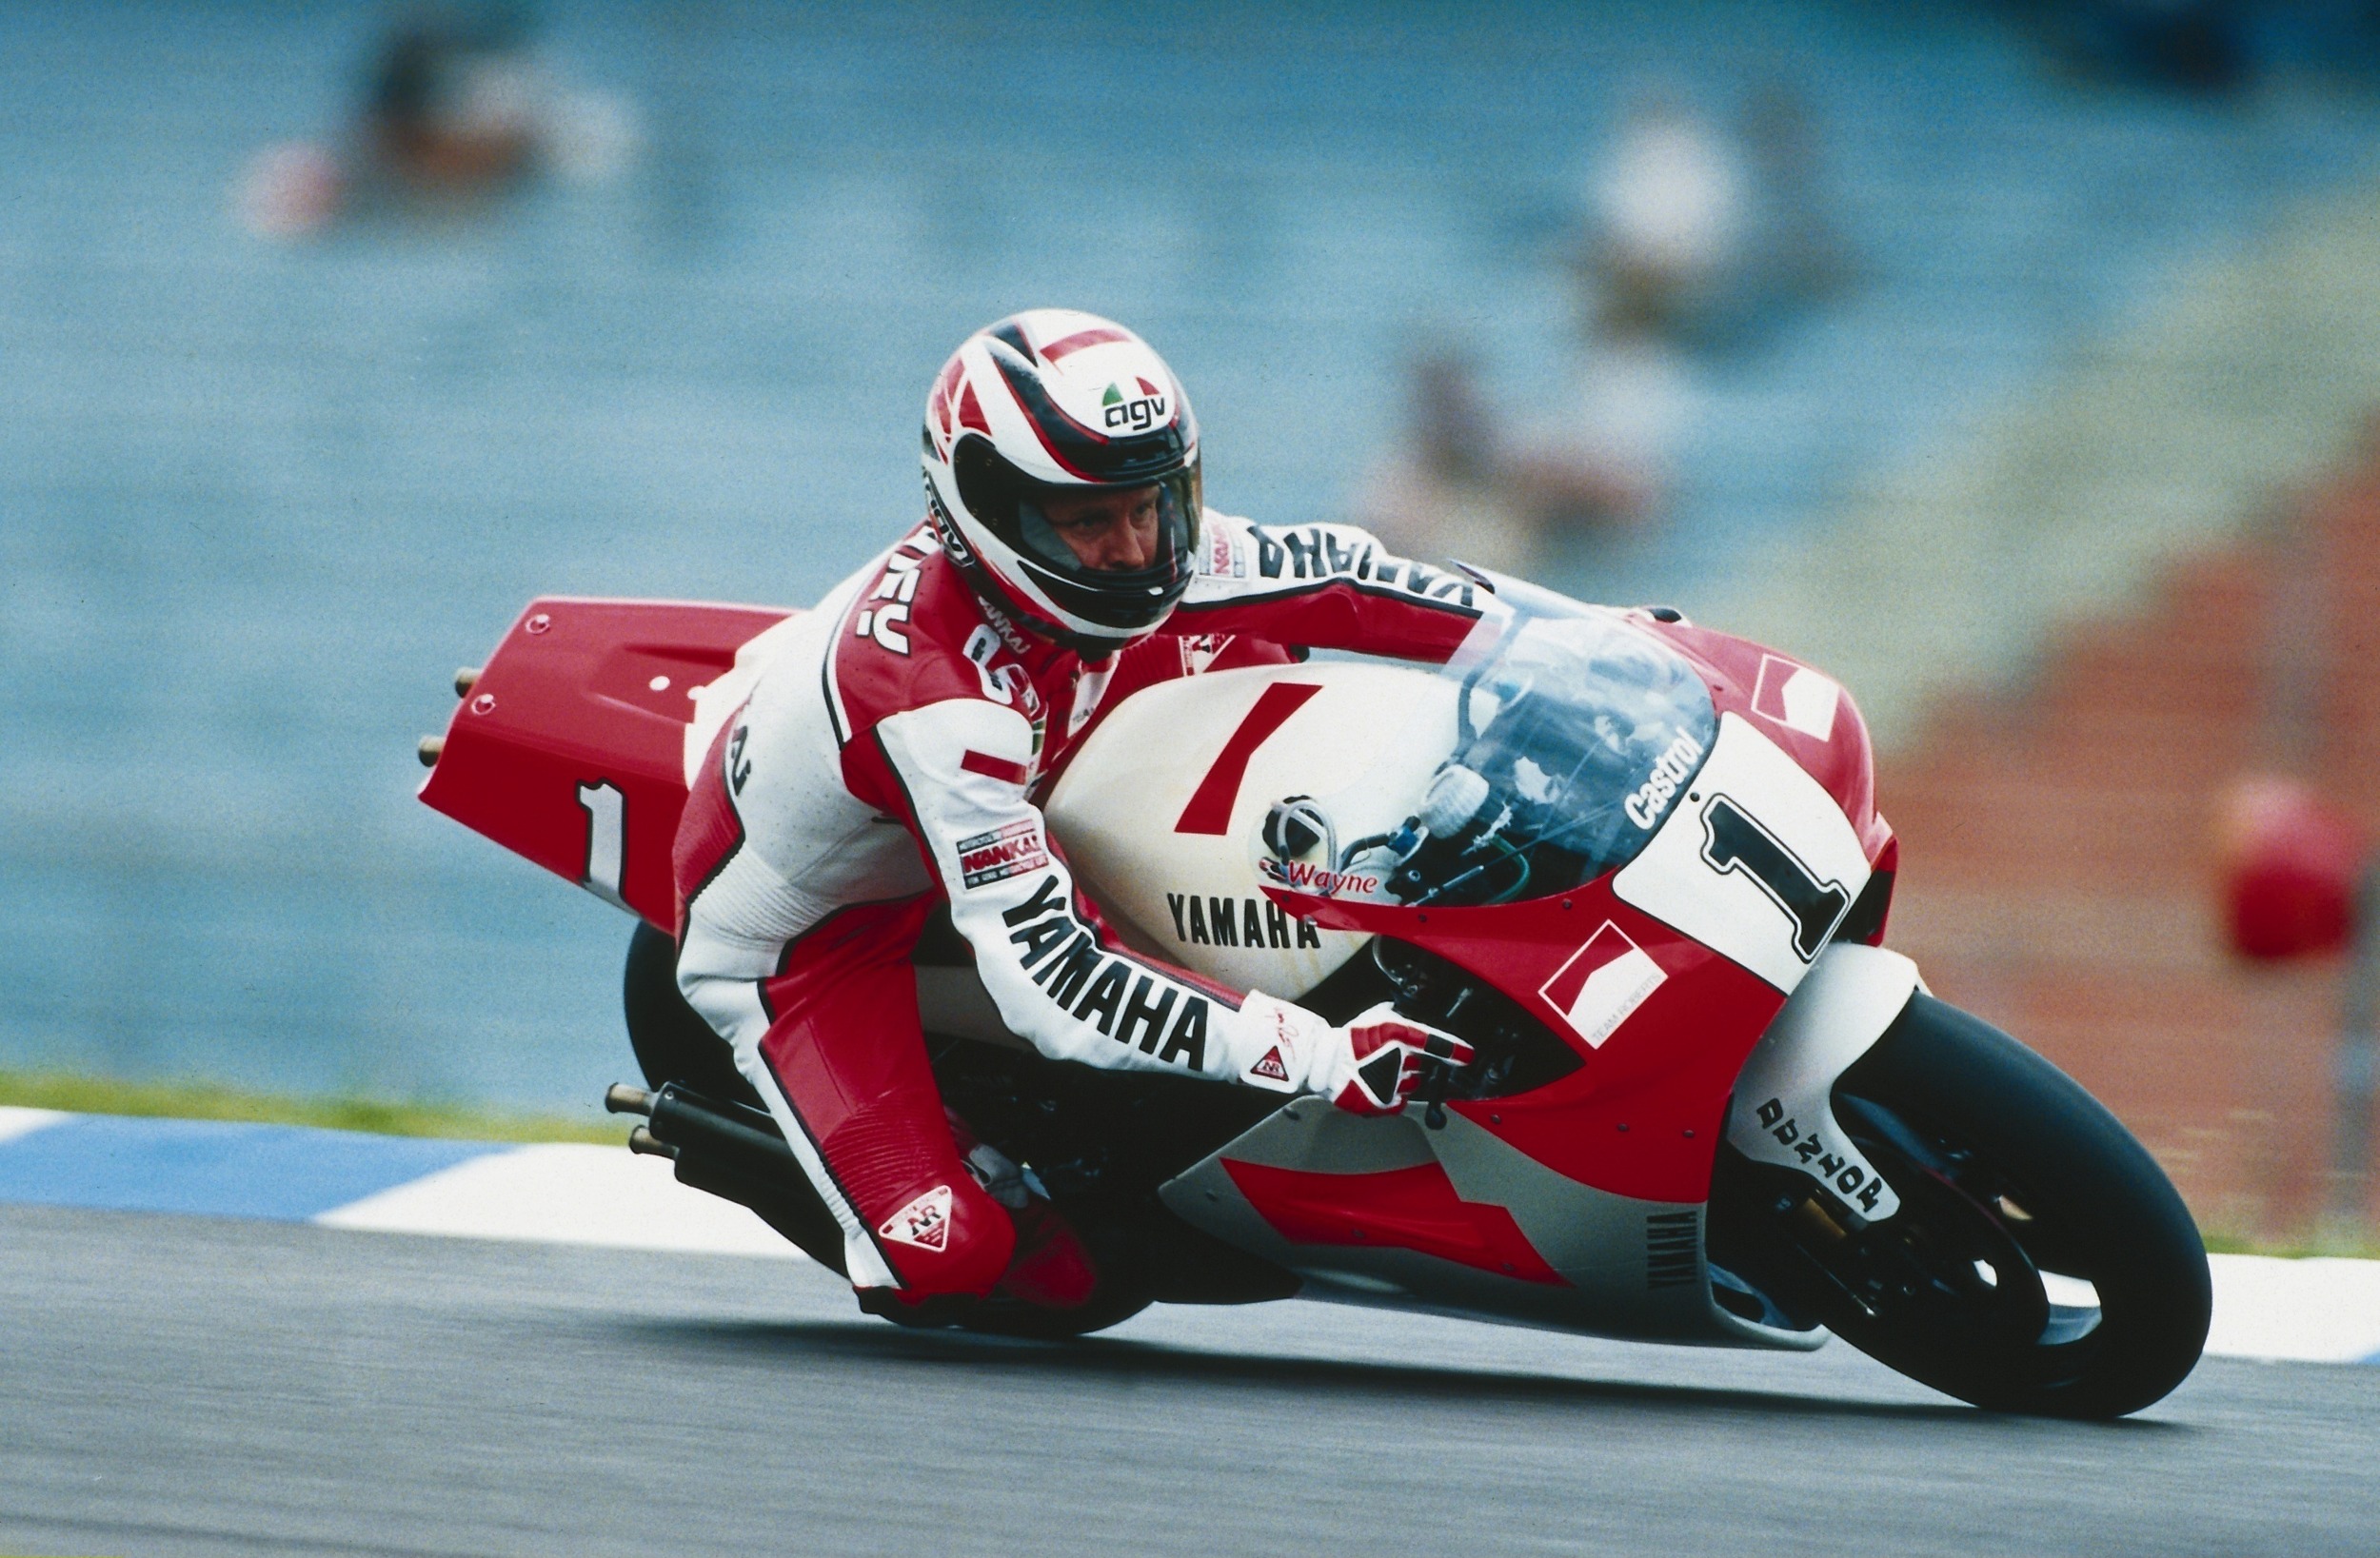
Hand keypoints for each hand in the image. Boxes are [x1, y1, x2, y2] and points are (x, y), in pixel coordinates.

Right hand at [1317, 1002, 1474, 1114]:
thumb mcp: (1370, 1018)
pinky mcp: (1383, 1102)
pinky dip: (1396, 1098)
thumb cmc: (1346, 1040)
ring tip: (1382, 1073)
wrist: (1323, 1063)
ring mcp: (1392, 1083)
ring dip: (1404, 1080)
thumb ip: (1391, 1014)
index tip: (1468, 1055)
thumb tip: (1400, 1008)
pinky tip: (1382, 1088)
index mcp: (1399, 1036)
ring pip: (1412, 1084)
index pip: (1437, 1044)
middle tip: (1394, 1060)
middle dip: (1414, 1064)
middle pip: (1423, 1066)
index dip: (1456, 1050)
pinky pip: (1401, 1103)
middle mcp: (1400, 1060)